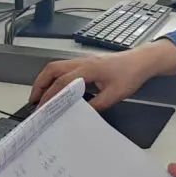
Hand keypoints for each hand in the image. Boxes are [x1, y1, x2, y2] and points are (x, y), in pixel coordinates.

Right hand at [29, 40, 175, 110]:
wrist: (142, 61)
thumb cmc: (130, 75)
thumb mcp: (115, 94)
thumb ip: (98, 105)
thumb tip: (81, 115)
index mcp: (88, 69)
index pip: (63, 82)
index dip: (51, 95)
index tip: (42, 108)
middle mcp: (82, 62)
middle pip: (53, 69)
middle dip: (40, 84)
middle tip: (34, 101)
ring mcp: (83, 61)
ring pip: (57, 67)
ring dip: (46, 80)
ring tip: (41, 96)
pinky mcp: (87, 63)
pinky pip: (65, 68)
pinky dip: (55, 78)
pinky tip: (57, 90)